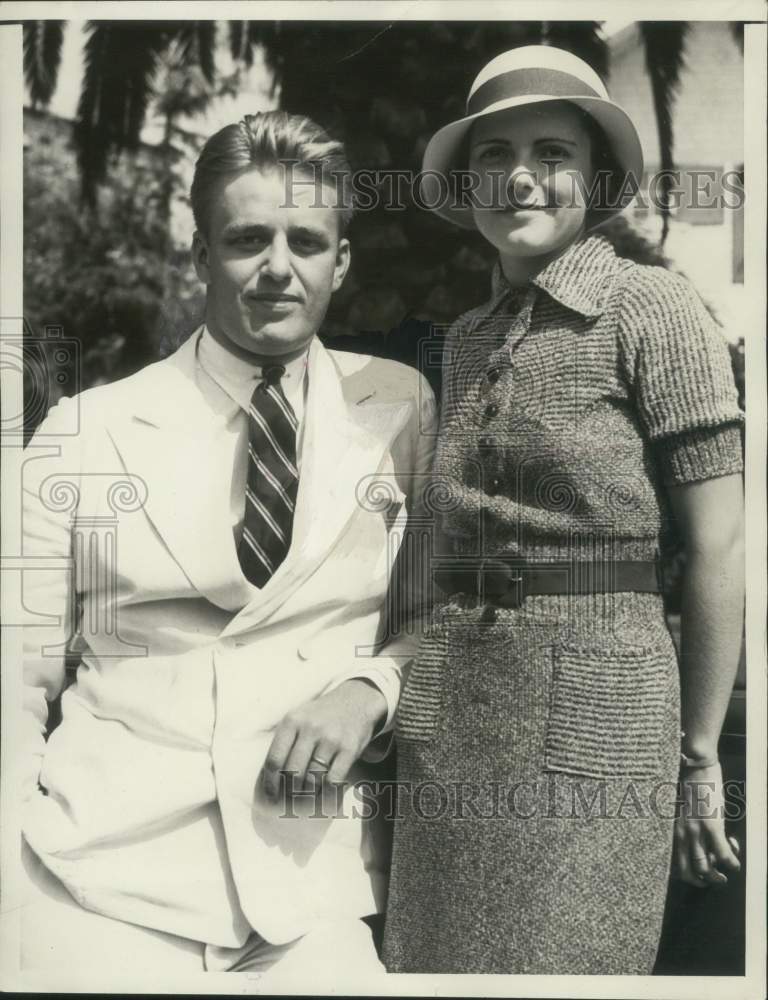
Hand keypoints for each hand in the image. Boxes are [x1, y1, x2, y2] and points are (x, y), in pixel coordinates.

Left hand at [261, 679, 386, 801]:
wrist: (356, 699)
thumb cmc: (321, 715)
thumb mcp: (299, 717)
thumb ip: (285, 742)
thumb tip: (270, 779)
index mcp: (292, 721)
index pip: (274, 759)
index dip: (270, 783)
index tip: (270, 798)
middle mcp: (310, 728)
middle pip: (293, 773)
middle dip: (289, 794)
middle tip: (288, 805)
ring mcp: (330, 738)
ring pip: (312, 779)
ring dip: (307, 797)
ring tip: (304, 804)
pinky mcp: (349, 748)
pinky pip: (333, 781)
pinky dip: (327, 796)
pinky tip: (323, 801)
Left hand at [674, 761, 740, 886]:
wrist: (694, 763)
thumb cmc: (690, 784)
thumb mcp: (684, 811)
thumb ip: (689, 828)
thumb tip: (704, 843)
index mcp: (671, 830)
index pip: (672, 862)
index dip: (686, 874)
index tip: (697, 872)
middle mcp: (679, 833)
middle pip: (686, 872)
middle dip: (700, 882)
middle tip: (713, 879)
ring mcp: (694, 830)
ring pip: (703, 868)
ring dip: (716, 877)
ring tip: (724, 875)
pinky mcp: (711, 824)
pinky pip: (722, 854)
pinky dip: (731, 863)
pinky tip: (735, 863)